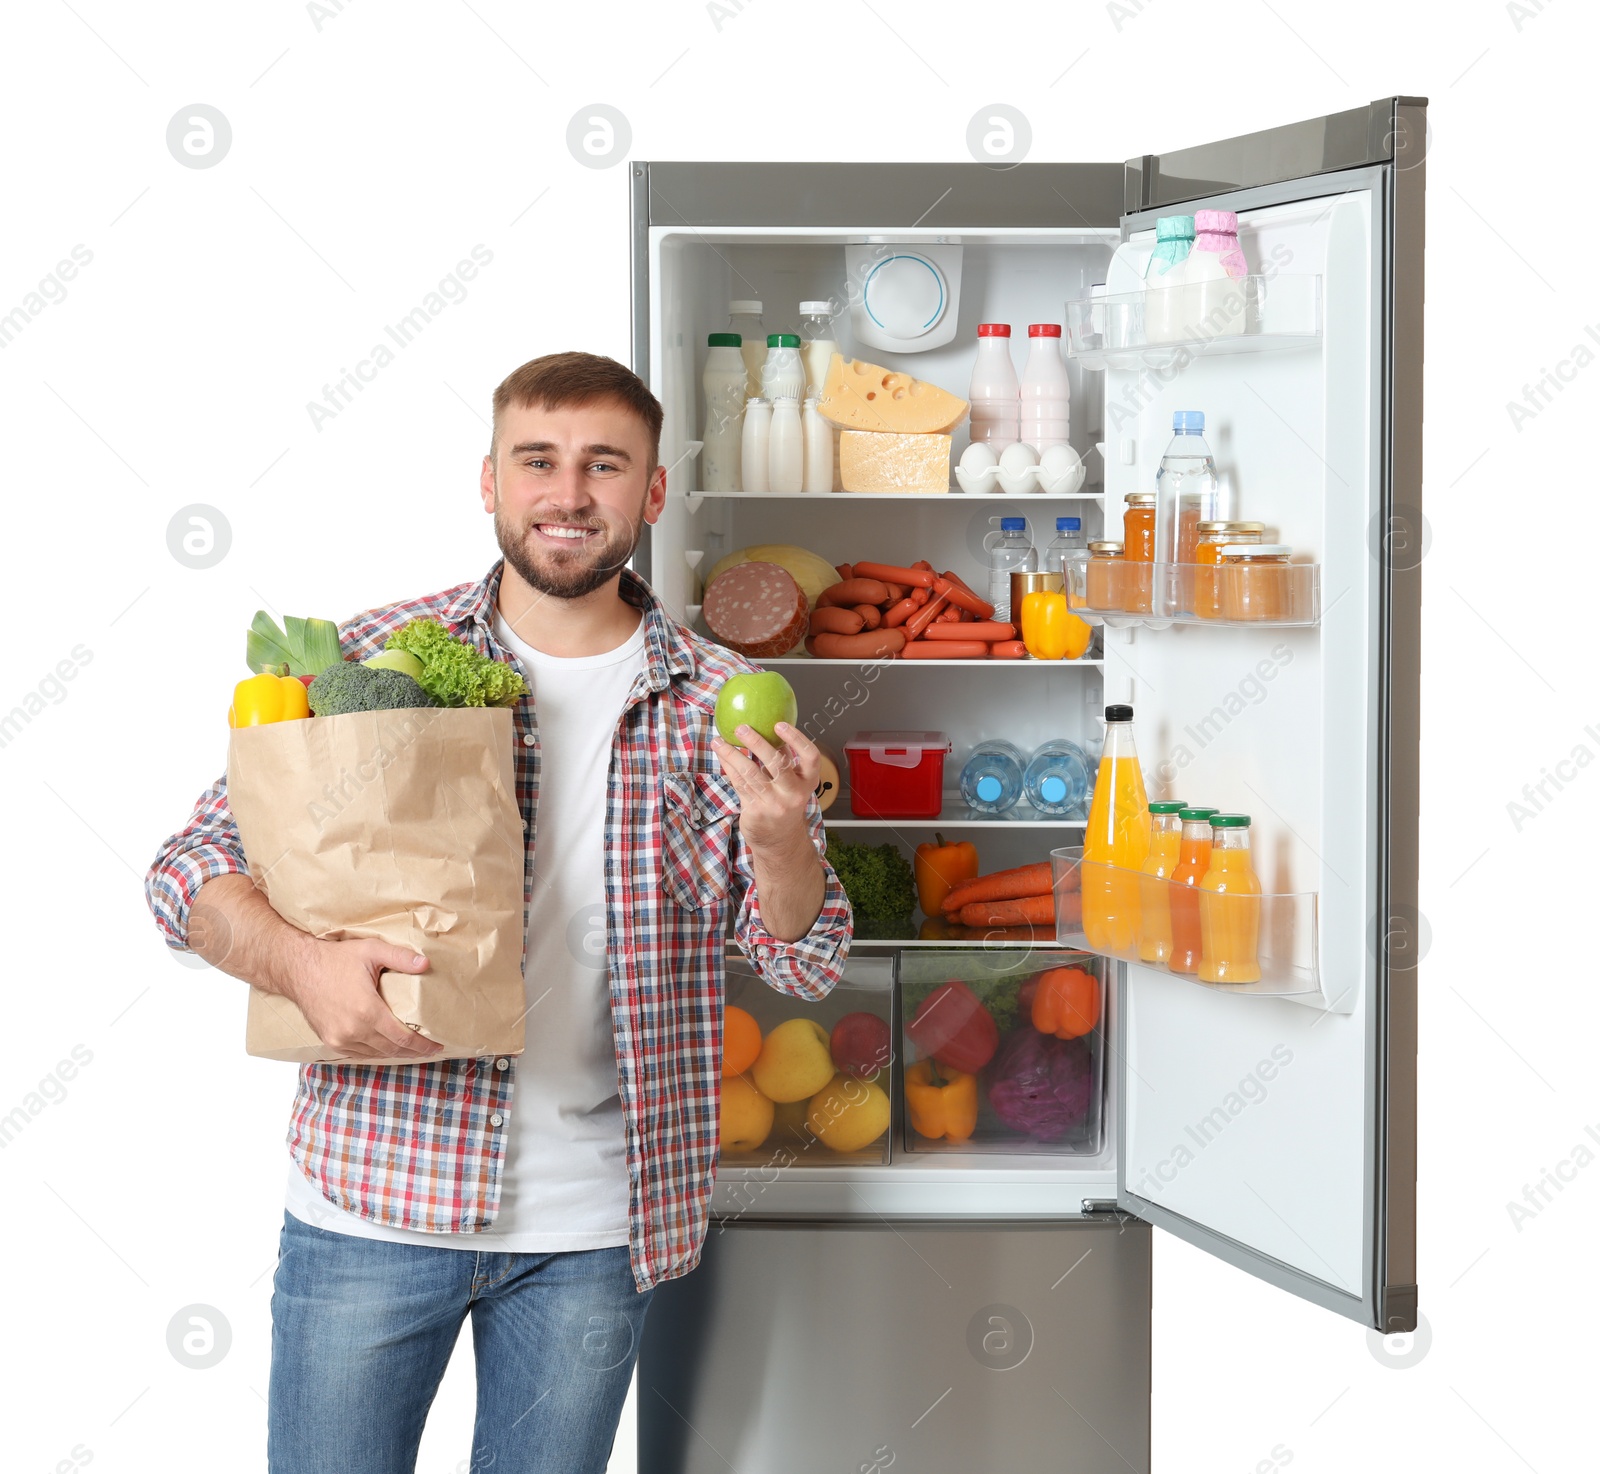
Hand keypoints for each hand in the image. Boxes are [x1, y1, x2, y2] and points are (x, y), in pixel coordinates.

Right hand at [286, 937, 445, 1060]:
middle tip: (429, 1048)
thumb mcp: (371, 950)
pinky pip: (358, 1053)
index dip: (422, 1045)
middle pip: (391, 1049)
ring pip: (375, 1053)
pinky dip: (374, 1051)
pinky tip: (385, 1046)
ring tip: (412, 1048)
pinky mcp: (329, 1041)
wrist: (297, 969)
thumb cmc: (334, 959)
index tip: (437, 1046)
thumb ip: (400, 957)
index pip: (403, 1038)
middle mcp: (353, 1031)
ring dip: (394, 1053)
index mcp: (367, 1011)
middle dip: (413, 1051)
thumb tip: (426, 964)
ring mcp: (339, 1039)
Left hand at [711, 721, 819, 853]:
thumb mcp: (793, 783)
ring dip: (732, 754)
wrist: (780, 841)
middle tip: (742, 728)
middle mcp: (794, 794)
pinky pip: (739, 783)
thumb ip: (785, 759)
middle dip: (756, 743)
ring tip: (719, 741)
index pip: (810, 756)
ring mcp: (774, 804)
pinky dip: (729, 767)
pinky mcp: (756, 811)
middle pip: (776, 764)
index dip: (796, 739)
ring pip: (750, 773)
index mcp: (807, 782)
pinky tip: (722, 755)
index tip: (779, 724)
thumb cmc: (785, 804)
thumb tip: (768, 729)